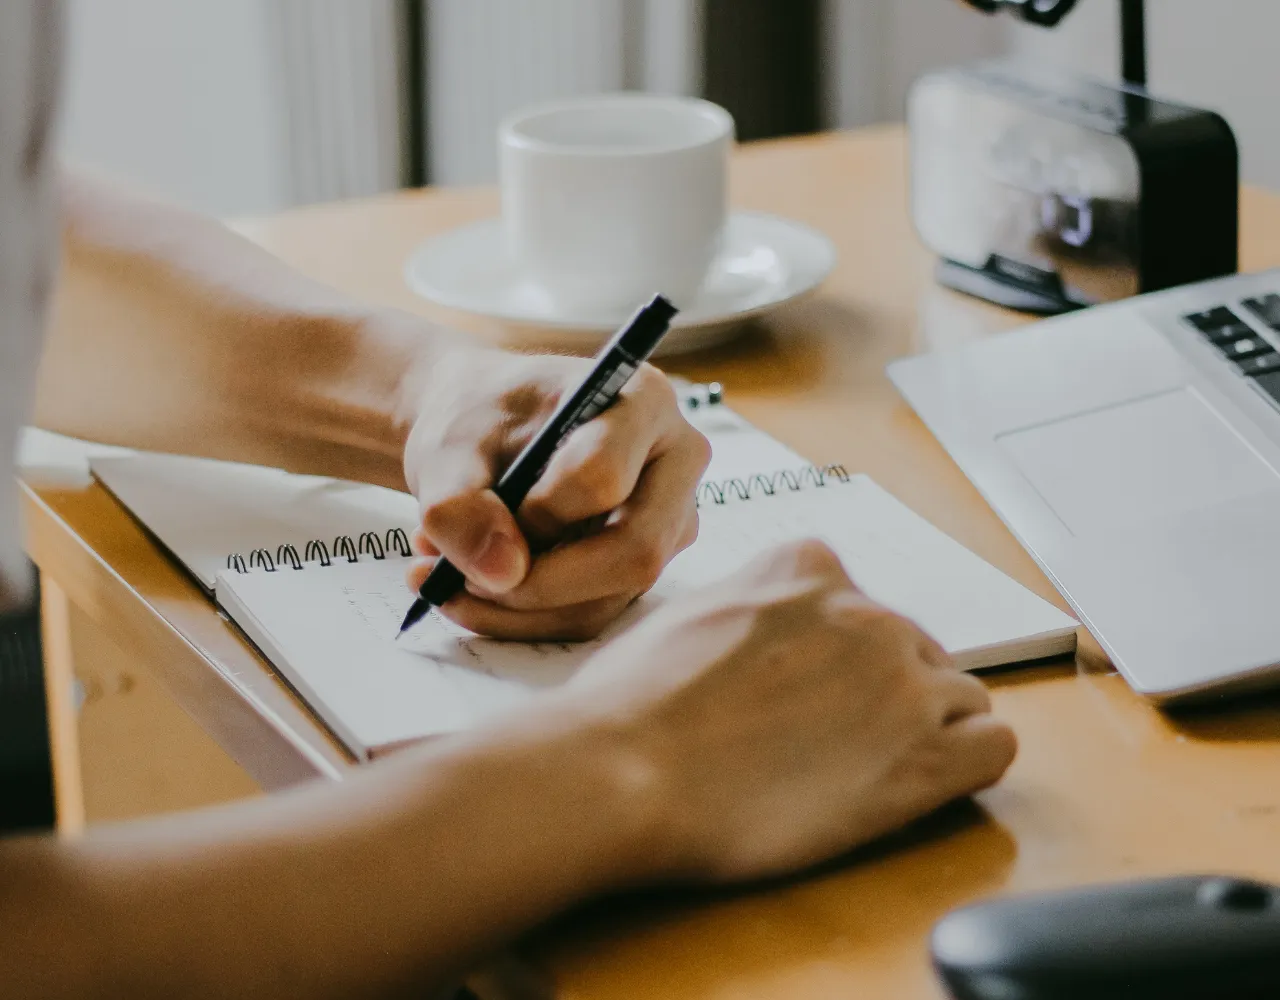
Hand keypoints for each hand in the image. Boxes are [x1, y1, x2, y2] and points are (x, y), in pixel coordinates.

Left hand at [402, 348, 709, 639]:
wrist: (481, 431)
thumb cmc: (476, 421)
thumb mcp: (447, 447)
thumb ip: (458, 502)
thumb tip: (502, 575)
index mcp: (642, 402)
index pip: (604, 478)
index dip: (539, 512)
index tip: (486, 506)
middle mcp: (676, 463)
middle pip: (634, 551)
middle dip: (539, 583)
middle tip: (458, 579)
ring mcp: (670, 521)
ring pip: (609, 599)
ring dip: (517, 610)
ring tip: (443, 580)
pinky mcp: (645, 566)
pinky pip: (592, 615)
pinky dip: (523, 619)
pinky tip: (472, 589)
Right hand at [560, 540, 1017, 882]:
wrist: (624, 770)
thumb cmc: (631, 702)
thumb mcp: (686, 614)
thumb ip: (745, 605)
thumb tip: (753, 627)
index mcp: (808, 568)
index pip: (859, 602)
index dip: (840, 653)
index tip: (812, 688)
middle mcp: (866, 614)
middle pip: (913, 650)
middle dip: (883, 693)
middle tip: (831, 742)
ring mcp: (902, 684)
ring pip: (961, 696)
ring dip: (926, 728)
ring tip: (868, 771)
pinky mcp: (925, 758)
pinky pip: (994, 745)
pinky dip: (968, 762)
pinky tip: (920, 784)